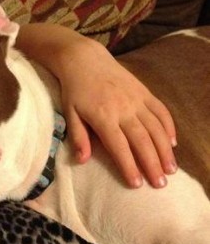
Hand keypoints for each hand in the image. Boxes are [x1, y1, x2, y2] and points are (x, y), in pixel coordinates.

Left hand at [57, 38, 176, 188]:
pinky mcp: (144, 92)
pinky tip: (172, 143)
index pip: (119, 146)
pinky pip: (161, 111)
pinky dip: (169, 127)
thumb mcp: (70, 113)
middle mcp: (123, 108)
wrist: (85, 59)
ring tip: (171, 169)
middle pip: (142, 140)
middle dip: (152, 163)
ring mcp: (136, 99)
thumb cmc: (75, 90)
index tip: (137, 184)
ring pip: (156, 128)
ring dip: (165, 150)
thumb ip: (78, 137)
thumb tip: (82, 161)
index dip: (129, 166)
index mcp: (103, 116)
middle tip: (160, 184)